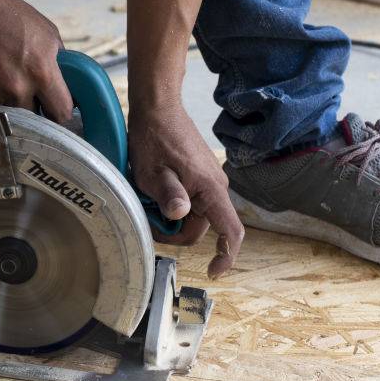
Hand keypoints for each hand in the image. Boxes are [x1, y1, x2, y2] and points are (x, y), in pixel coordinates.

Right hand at [0, 0, 72, 121]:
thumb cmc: (7, 15)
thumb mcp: (46, 32)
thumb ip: (59, 62)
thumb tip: (66, 86)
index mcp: (41, 72)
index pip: (62, 114)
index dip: (61, 115)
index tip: (55, 112)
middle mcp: (16, 88)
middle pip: (34, 121)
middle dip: (33, 112)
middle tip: (25, 98)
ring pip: (7, 119)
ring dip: (7, 110)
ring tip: (0, 90)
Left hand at [128, 103, 243, 277]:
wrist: (158, 109)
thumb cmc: (154, 138)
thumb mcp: (153, 171)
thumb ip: (169, 194)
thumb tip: (180, 214)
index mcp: (211, 189)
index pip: (231, 231)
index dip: (226, 256)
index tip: (213, 271)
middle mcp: (216, 187)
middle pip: (201, 228)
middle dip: (175, 232)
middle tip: (147, 220)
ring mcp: (209, 181)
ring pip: (193, 215)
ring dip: (171, 217)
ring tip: (148, 200)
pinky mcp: (199, 176)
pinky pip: (190, 201)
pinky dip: (172, 204)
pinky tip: (155, 192)